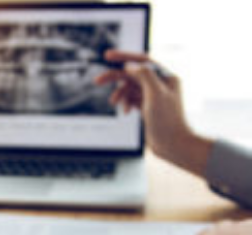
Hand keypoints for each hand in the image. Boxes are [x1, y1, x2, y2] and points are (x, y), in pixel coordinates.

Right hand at [94, 50, 212, 176]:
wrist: (172, 144)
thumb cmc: (168, 121)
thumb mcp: (156, 94)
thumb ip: (144, 76)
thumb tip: (130, 66)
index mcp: (166, 77)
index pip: (142, 61)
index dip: (124, 57)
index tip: (108, 56)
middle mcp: (160, 84)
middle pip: (133, 74)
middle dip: (115, 77)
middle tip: (98, 80)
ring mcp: (153, 96)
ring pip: (130, 88)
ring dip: (120, 93)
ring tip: (113, 102)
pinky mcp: (147, 107)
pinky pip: (131, 99)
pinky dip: (125, 103)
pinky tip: (124, 111)